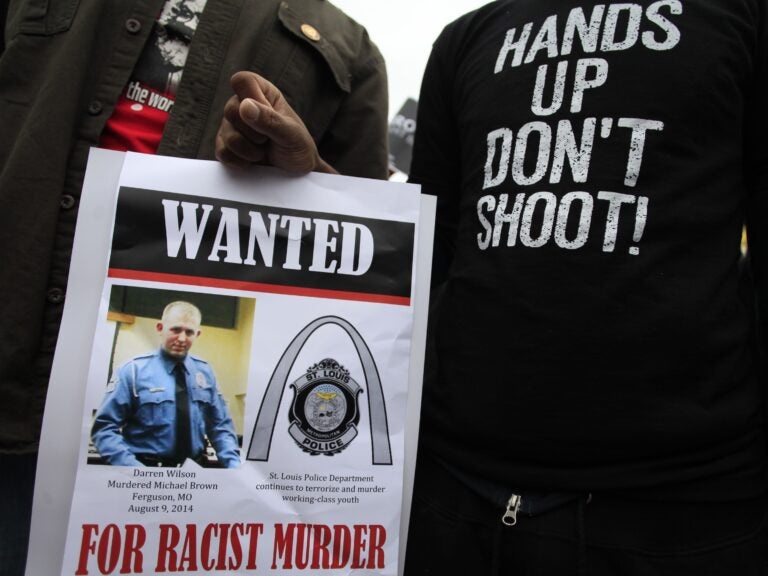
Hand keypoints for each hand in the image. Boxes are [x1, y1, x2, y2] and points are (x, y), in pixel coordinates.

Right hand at [215, 71, 336, 173]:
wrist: (295, 173)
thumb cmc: (298, 147)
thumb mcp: (291, 134)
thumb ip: (270, 120)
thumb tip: (244, 107)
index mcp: (263, 93)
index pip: (242, 81)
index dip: (251, 99)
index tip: (266, 115)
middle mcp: (243, 106)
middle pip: (230, 110)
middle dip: (253, 132)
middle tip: (268, 139)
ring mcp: (232, 126)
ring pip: (227, 136)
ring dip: (248, 150)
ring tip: (263, 152)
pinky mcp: (226, 146)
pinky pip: (222, 153)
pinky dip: (239, 161)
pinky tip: (252, 161)